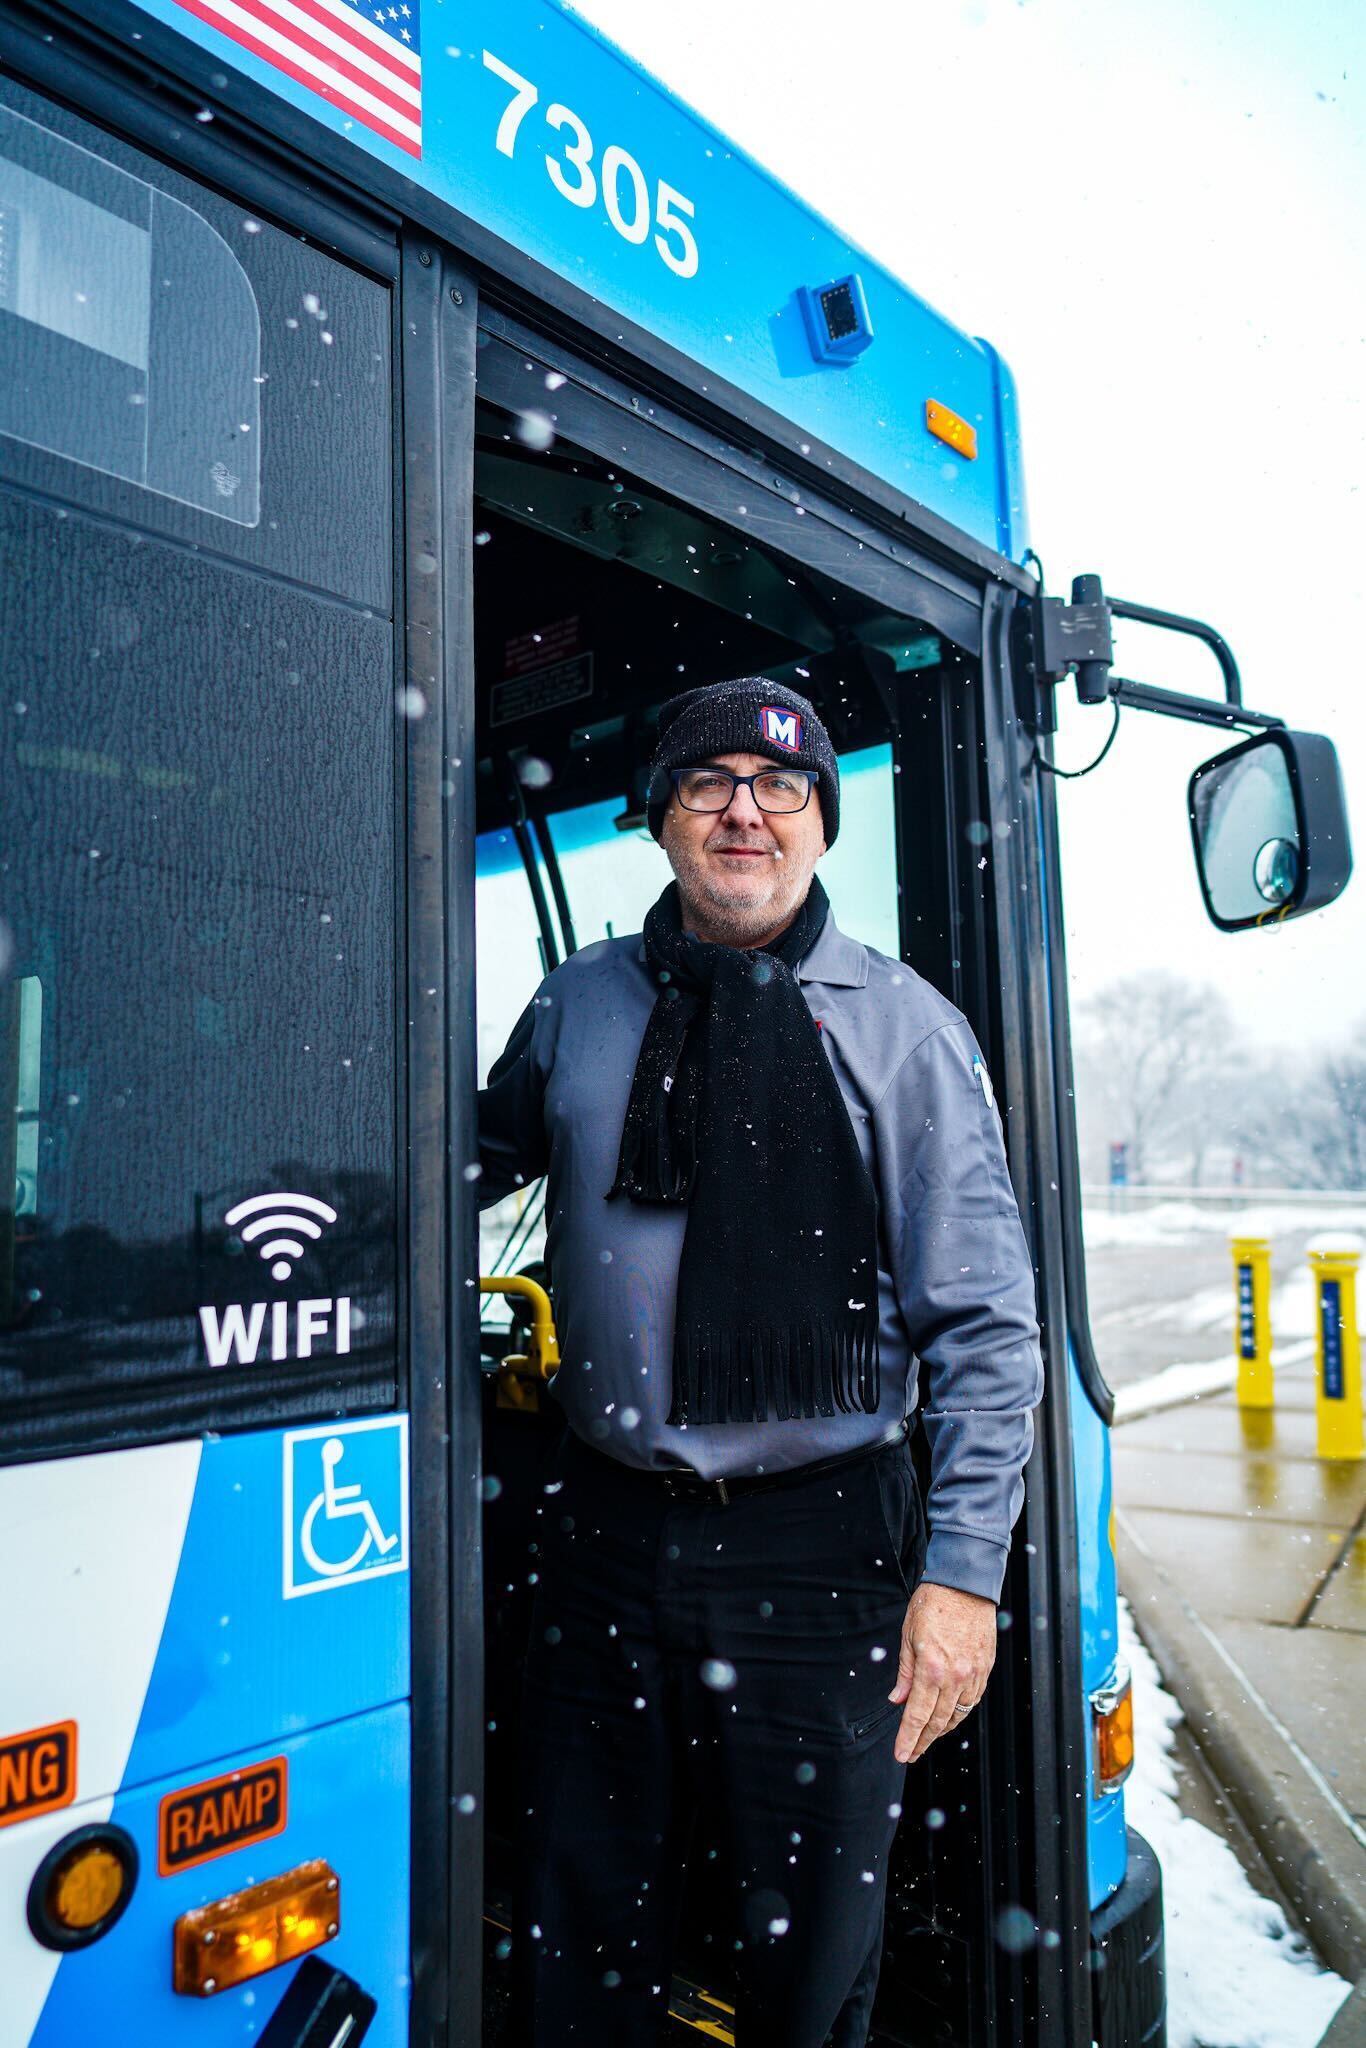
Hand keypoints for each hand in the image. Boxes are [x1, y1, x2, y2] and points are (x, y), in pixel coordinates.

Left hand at [887, 1580, 996, 1763]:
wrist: (965, 1584)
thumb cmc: (933, 1603)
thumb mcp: (908, 1636)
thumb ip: (904, 1673)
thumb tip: (897, 1700)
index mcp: (931, 1669)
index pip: (917, 1715)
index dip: (908, 1739)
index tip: (901, 1754)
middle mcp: (955, 1677)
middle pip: (937, 1722)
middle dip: (922, 1742)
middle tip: (912, 1753)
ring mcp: (973, 1675)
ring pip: (957, 1715)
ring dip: (941, 1730)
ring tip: (927, 1737)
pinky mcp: (985, 1669)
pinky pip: (972, 1700)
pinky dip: (959, 1712)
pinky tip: (949, 1715)